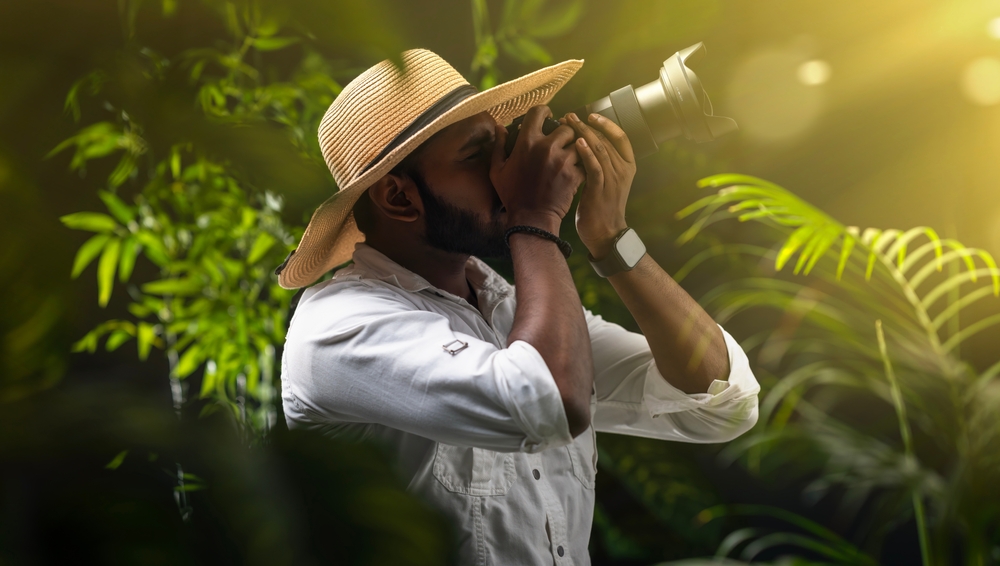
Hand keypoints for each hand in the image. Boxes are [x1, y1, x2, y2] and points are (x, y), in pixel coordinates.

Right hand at [491, 106, 583, 232]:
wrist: (532, 219)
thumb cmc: (513, 195)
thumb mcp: (498, 170)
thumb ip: (499, 146)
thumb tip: (499, 127)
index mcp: (527, 142)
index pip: (539, 112)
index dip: (545, 112)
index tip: (549, 116)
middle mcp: (546, 147)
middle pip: (566, 127)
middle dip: (565, 133)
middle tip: (563, 142)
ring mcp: (563, 161)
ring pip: (579, 143)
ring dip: (576, 149)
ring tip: (571, 156)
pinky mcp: (575, 174)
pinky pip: (585, 161)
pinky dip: (582, 165)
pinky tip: (576, 170)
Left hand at [564, 112, 635, 258]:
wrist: (605, 233)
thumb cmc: (602, 207)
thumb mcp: (607, 181)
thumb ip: (602, 163)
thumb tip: (586, 143)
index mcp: (627, 166)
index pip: (621, 137)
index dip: (607, 124)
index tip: (591, 115)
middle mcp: (623, 170)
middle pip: (607, 140)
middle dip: (587, 125)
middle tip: (570, 116)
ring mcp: (613, 180)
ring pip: (601, 149)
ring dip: (584, 134)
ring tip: (569, 123)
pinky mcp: (601, 190)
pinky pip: (595, 167)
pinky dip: (586, 154)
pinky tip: (577, 143)